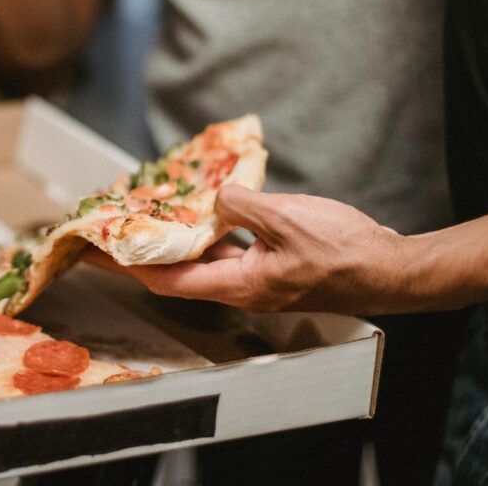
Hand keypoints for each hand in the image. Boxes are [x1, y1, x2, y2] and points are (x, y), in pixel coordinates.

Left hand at [83, 184, 409, 314]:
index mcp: (238, 286)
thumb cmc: (345, 253)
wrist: (391, 269)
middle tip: (113, 229)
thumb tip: (215, 198)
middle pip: (177, 272)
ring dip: (176, 239)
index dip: (126, 267)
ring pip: (204, 260)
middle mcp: (241, 289)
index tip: (95, 252)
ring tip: (150, 215)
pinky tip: (208, 210)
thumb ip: (241, 206)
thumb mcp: (286, 219)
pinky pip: (230, 249)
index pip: (165, 280)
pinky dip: (212, 232)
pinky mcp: (273, 266)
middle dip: (142, 252)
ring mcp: (258, 279)